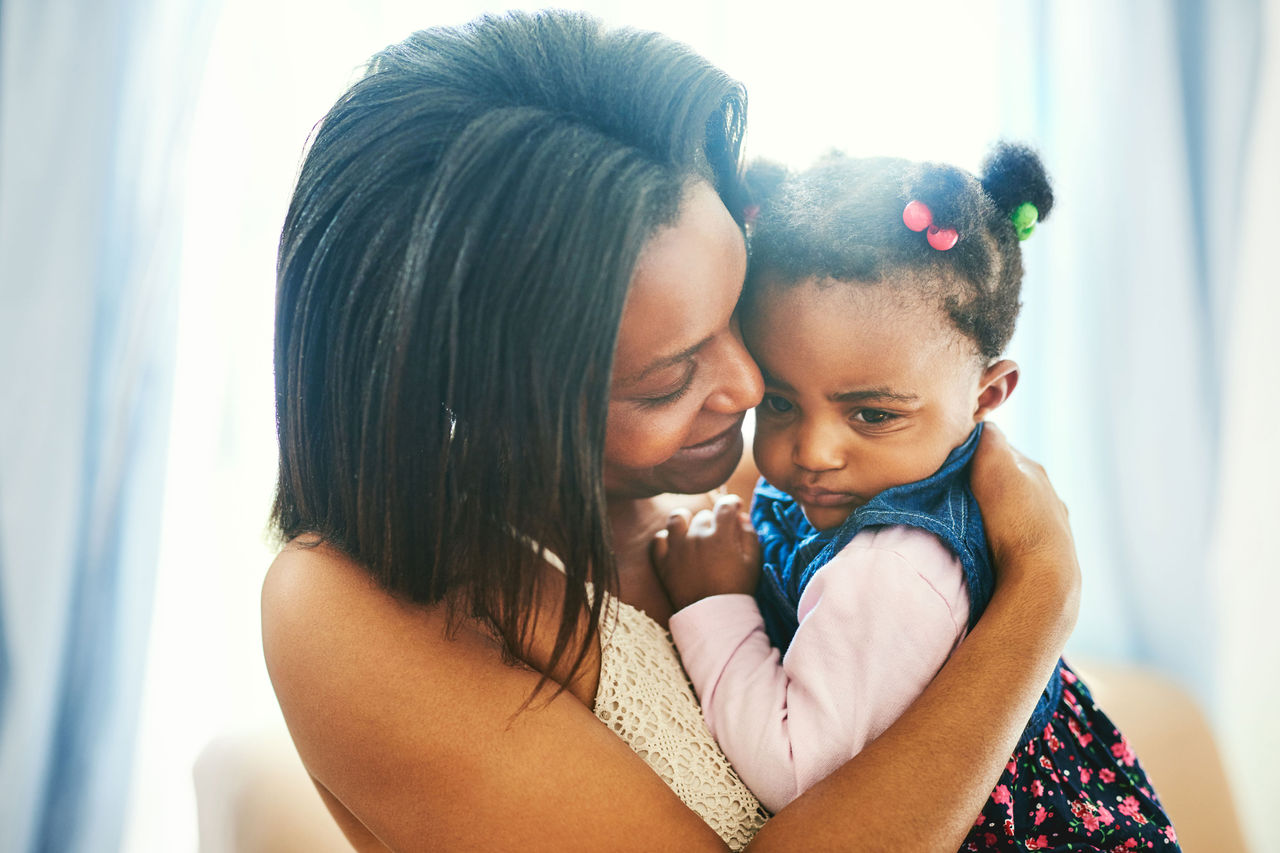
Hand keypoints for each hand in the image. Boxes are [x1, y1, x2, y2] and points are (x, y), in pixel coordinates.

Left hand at [651, 493, 760, 610]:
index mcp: (720, 536)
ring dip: (686, 521)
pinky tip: (675, 546)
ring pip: (677, 518)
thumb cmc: (738, 589)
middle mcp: (696, 537)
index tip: (734, 507)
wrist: (714, 617)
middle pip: (703, 515)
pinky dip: (665, 539)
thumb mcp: (753, 562)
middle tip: (718, 535)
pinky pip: (658, 539)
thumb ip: (748, 535)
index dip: (732, 502)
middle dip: (713, 521)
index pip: (725, 505)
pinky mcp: (663, 563)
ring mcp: (677, 549)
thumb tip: (740, 517)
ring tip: (691, 530)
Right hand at [970, 424, 1080, 629]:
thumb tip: (982, 425)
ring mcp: (1051, 524)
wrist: (1041, 577)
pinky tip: (994, 544)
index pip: (999, 450)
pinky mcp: (1048, 553)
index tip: (952, 464)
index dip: (974, 453)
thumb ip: (989, 440)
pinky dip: (1008, 534)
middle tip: (957, 494)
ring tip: (974, 522)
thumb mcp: (995, 465)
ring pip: (1016, 508)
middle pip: (1009, 480)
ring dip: (997, 511)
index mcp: (1034, 470)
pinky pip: (1021, 534)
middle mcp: (1047, 493)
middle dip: (986, 483)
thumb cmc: (1015, 519)